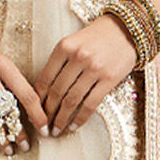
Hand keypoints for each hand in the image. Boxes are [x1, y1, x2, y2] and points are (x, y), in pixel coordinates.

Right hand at [0, 18, 48, 153]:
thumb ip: (7, 76)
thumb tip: (23, 102)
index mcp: (2, 64)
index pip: (27, 94)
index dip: (38, 114)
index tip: (44, 127)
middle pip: (9, 111)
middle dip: (20, 132)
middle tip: (26, 145)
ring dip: (1, 137)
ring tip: (8, 148)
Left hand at [33, 15, 138, 135]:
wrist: (125, 29)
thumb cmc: (96, 37)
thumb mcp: (73, 42)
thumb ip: (59, 63)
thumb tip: (43, 92)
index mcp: (64, 47)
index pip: (45, 79)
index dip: (37, 100)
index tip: (33, 112)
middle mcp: (78, 57)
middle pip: (56, 92)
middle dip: (47, 113)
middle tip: (43, 127)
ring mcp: (94, 69)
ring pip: (71, 100)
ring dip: (61, 119)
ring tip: (56, 130)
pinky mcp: (109, 79)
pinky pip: (90, 104)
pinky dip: (80, 118)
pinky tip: (74, 126)